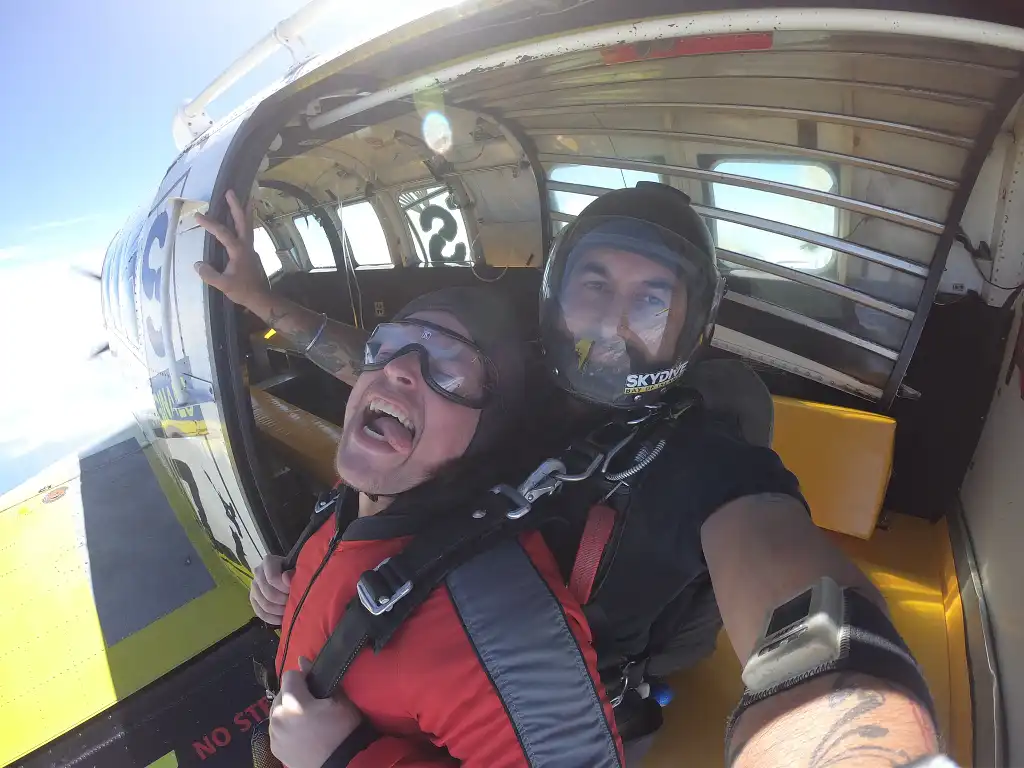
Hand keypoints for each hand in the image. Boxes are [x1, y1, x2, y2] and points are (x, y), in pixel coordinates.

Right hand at [195, 189, 270, 306]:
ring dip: (243, 211)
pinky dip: (244, 222)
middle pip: (242, 221)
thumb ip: (209, 274)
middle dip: (235, 206)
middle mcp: (246, 245)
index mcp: (238, 250)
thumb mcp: (223, 284)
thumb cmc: (242, 290)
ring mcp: (250, 248)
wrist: (259, 297)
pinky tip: (240, 220)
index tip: (198, 216)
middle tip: (230, 192)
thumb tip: (197, 264)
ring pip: (247, 225)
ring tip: (242, 198)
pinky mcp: (250, 251)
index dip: (210, 224)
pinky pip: (247, 232)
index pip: (223, 233)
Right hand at [250, 554, 292, 624]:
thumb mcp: (298, 567)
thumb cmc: (296, 570)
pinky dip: (272, 618)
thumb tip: (286, 578)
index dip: (285, 588)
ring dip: (279, 611)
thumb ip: (294, 572)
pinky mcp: (253, 599)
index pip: (273, 579)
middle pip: (268, 594)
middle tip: (295, 602)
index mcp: (268, 561)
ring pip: (264, 605)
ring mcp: (254, 586)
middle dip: (283, 601)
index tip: (295, 591)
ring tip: (291, 611)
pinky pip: (259, 612)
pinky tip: (282, 619)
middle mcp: (257, 572)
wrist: (289, 574)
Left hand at [270, 657, 362, 767]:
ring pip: (278, 711)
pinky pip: (277, 728)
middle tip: (313, 705)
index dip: (304, 678)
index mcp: (293, 702)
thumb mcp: (338, 699)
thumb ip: (317, 677)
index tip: (315, 687)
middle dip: (294, 694)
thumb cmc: (344, 729)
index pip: (290, 675)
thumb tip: (302, 659)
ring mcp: (274, 735)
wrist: (344, 764)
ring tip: (306, 720)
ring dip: (289, 710)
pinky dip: (286, 726)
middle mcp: (277, 717)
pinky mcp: (275, 748)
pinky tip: (301, 732)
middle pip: (282, 693)